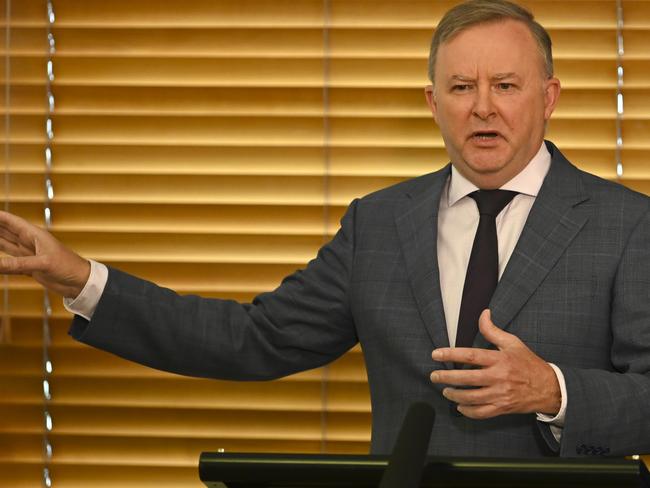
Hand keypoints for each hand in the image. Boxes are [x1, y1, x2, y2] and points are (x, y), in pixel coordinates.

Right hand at [0, 211, 89, 297]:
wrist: (80, 282)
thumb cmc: (69, 267)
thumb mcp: (43, 264)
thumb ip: (18, 264)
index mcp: (35, 235)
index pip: (11, 222)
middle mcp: (30, 242)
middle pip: (5, 232)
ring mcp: (29, 255)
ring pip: (5, 245)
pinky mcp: (29, 267)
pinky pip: (9, 262)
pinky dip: (0, 261)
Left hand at [430, 309, 560, 418]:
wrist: (549, 388)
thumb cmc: (528, 363)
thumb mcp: (513, 343)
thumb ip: (493, 330)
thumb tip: (483, 313)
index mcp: (499, 359)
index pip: (470, 356)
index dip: (450, 354)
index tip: (435, 354)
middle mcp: (498, 378)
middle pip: (466, 378)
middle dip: (446, 377)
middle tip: (434, 376)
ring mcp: (500, 395)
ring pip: (471, 397)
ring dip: (454, 395)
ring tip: (445, 390)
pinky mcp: (502, 408)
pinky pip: (481, 412)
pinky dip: (467, 411)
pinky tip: (459, 405)